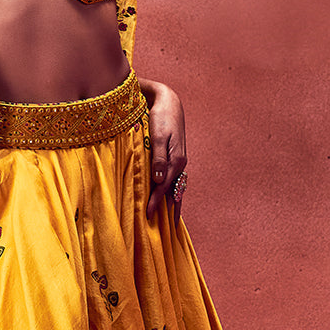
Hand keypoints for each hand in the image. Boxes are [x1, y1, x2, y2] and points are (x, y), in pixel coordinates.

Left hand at [143, 80, 187, 220]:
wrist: (169, 101)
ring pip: (178, 186)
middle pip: (175, 191)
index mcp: (176, 160)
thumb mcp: (157, 136)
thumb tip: (159, 180)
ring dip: (175, 201)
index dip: (156, 202)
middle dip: (171, 209)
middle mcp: (180, 162)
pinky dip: (174, 189)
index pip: (164, 187)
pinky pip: (176, 178)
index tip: (148, 215)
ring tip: (175, 217)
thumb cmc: (160, 117)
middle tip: (168, 228)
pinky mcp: (176, 156)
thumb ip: (158, 158)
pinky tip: (172, 194)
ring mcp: (179, 159)